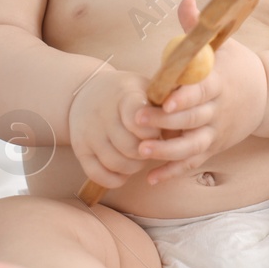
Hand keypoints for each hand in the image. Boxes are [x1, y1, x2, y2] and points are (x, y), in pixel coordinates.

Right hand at [67, 67, 161, 189]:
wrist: (87, 92)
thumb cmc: (129, 94)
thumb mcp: (146, 88)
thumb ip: (167, 104)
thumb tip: (189, 124)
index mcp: (124, 95)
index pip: (137, 119)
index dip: (152, 131)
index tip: (158, 131)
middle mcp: (102, 113)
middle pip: (131, 147)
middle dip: (148, 152)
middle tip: (152, 147)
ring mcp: (88, 132)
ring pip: (116, 163)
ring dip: (134, 167)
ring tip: (139, 157)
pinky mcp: (79, 148)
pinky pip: (97, 174)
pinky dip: (115, 179)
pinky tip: (124, 172)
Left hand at [133, 0, 267, 184]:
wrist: (266, 93)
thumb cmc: (235, 64)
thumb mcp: (223, 44)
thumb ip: (199, 28)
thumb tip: (186, 1)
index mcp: (219, 82)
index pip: (201, 91)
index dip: (184, 97)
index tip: (165, 100)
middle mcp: (219, 110)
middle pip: (192, 119)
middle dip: (164, 122)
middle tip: (137, 120)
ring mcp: (217, 132)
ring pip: (192, 146)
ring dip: (167, 151)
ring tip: (141, 151)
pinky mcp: (213, 147)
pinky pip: (193, 162)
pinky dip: (174, 171)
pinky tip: (152, 178)